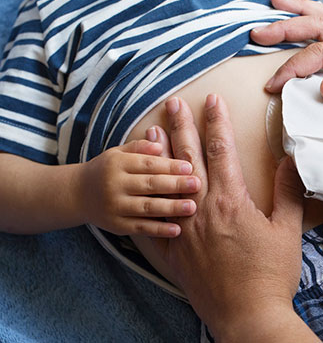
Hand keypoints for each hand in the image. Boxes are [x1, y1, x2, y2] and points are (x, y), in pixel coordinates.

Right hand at [78, 140, 200, 237]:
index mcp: (117, 164)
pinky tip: (177, 230)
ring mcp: (115, 207)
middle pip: (149, 185)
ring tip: (192, 207)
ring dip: (171, 208)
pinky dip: (159, 230)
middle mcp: (114, 185)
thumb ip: (140, 147)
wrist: (77, 194)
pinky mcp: (117, 226)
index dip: (169, 165)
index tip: (190, 167)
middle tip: (197, 185)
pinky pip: (140, 228)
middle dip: (175, 185)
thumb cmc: (108, 169)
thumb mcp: (119, 153)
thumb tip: (159, 141)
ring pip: (147, 208)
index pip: (147, 164)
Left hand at [150, 96, 311, 339]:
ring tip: (151, 131)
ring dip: (160, 155)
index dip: (217, 121)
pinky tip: (140, 186)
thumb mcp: (288, 230)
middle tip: (173, 103)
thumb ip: (288, 192)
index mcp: (231, 201)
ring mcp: (184, 230)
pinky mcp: (174, 252)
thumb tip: (291, 159)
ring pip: (167, 184)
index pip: (222, 150)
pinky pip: (154, 219)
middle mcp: (202, 210)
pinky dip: (147, 197)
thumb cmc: (271, 275)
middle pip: (189, 159)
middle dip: (182, 126)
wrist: (247, 316)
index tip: (212, 99)